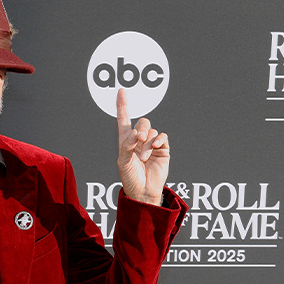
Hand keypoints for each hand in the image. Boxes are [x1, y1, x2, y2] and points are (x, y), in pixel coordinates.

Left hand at [116, 88, 168, 204]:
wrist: (143, 192)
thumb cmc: (130, 178)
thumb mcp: (124, 162)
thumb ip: (127, 146)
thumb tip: (136, 133)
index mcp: (126, 142)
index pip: (124, 120)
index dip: (123, 106)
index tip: (121, 91)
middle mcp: (139, 140)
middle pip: (143, 123)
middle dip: (141, 129)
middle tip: (139, 139)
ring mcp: (152, 144)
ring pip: (152, 132)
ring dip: (147, 144)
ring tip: (144, 158)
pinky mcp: (162, 149)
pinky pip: (162, 137)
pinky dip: (158, 140)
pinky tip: (154, 147)